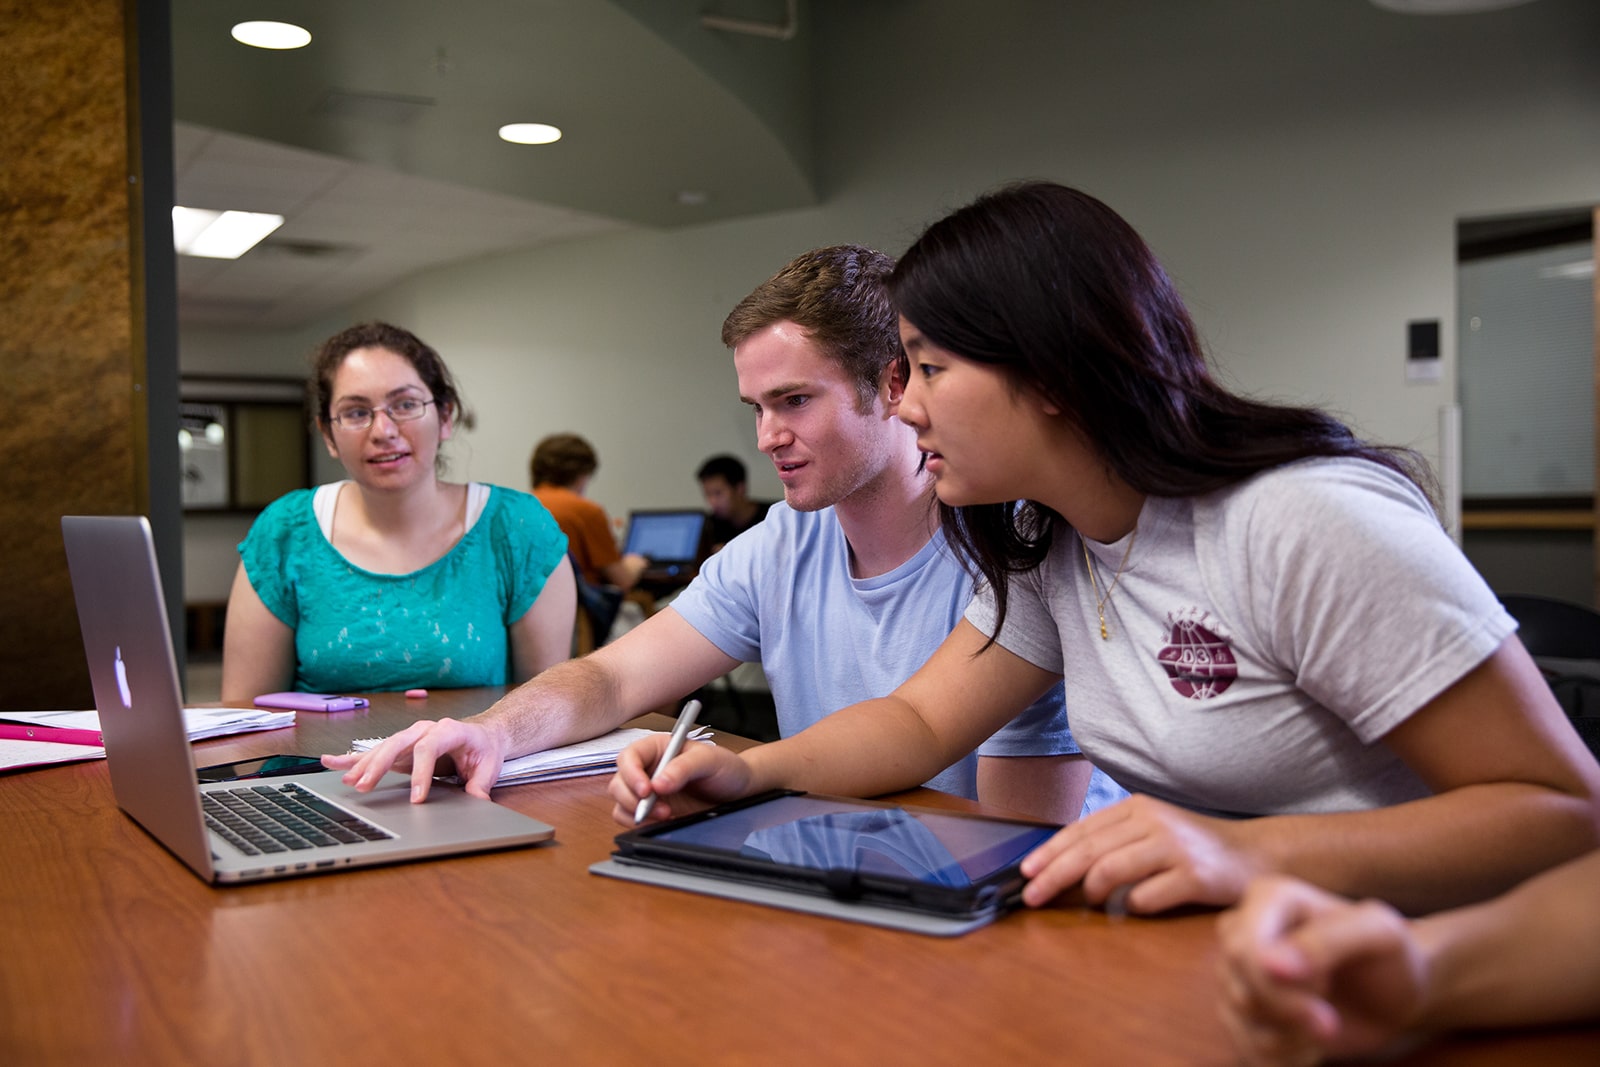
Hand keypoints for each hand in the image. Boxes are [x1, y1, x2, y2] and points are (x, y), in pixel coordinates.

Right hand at [320, 717, 507, 802]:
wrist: (483, 734)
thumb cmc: (484, 748)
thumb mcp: (489, 767)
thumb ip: (480, 785)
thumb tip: (477, 803)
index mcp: (448, 730)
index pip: (429, 748)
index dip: (421, 773)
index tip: (416, 798)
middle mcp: (425, 729)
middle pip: (397, 744)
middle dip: (379, 765)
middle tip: (365, 787)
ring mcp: (410, 736)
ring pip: (383, 748)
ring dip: (363, 764)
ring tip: (347, 781)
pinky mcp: (401, 748)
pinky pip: (374, 751)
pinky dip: (352, 757)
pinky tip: (331, 761)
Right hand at [607, 732, 753, 826]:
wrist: (738, 790)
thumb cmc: (725, 767)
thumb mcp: (709, 760)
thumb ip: (683, 767)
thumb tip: (658, 783)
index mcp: (657, 748)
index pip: (630, 756)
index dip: (631, 773)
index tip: (646, 790)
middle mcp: (648, 768)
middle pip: (620, 782)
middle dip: (632, 797)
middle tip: (658, 808)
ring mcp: (648, 791)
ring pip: (621, 802)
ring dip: (636, 812)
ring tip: (666, 814)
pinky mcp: (652, 810)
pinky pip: (631, 817)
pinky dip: (640, 822)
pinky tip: (665, 820)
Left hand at [1018, 794, 1259, 912]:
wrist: (1254, 855)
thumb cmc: (1193, 848)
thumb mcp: (1151, 831)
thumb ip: (1114, 841)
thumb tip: (1061, 865)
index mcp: (1137, 808)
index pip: (1081, 830)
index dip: (1049, 852)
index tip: (1025, 873)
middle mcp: (1153, 822)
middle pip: (1088, 851)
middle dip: (1053, 875)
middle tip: (1032, 897)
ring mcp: (1174, 848)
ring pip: (1110, 870)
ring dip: (1090, 891)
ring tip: (1088, 902)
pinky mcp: (1194, 877)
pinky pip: (1146, 897)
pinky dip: (1132, 906)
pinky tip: (1134, 908)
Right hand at [1216, 876, 1427, 1065]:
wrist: (1394, 993)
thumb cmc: (1389, 953)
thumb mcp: (1379, 934)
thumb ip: (1327, 940)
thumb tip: (1270, 964)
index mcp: (1270, 897)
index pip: (1243, 947)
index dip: (1273, 984)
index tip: (1322, 1004)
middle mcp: (1243, 930)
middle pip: (1239, 986)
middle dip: (1288, 1013)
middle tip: (1330, 1022)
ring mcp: (1237, 972)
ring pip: (1239, 1018)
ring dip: (1289, 1038)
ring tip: (1326, 1028)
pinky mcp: (1242, 1012)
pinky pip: (1244, 1047)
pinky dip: (1282, 1057)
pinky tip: (1310, 1046)